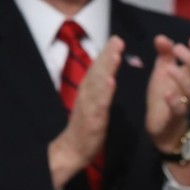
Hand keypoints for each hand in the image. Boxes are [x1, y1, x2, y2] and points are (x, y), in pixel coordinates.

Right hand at [48, 36, 123, 188]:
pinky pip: (99, 104)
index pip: (97, 69)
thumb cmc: (85, 128)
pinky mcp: (92, 120)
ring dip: (106, 68)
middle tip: (117, 39)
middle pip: (96, 72)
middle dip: (107, 55)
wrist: (72, 150)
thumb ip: (99, 90)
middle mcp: (86, 95)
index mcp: (88, 91)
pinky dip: (104, 92)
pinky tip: (111, 82)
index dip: (106, 54)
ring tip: (115, 54)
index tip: (116, 39)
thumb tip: (106, 75)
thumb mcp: (94, 105)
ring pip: (97, 84)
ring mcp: (89, 107)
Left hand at [146, 34, 189, 152]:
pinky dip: (175, 101)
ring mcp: (186, 102)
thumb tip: (161, 37)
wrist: (161, 124)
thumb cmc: (165, 94)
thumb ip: (165, 54)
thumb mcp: (164, 71)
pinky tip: (168, 94)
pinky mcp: (176, 116)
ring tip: (170, 68)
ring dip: (182, 77)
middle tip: (178, 48)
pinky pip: (180, 109)